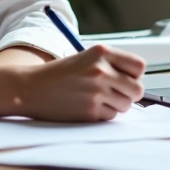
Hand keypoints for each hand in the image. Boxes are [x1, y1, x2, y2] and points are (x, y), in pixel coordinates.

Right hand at [19, 44, 146, 121]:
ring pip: (126, 105)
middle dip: (130, 94)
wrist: (31, 88)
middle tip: (116, 93)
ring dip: (115, 105)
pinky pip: (111, 116)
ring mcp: (96, 91)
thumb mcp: (85, 58)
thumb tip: (136, 81)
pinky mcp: (90, 111)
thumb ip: (111, 65)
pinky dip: (102, 114)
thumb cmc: (58, 74)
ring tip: (97, 98)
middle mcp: (101, 70)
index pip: (139, 66)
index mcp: (101, 52)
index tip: (126, 78)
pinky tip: (87, 106)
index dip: (134, 75)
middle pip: (137, 89)